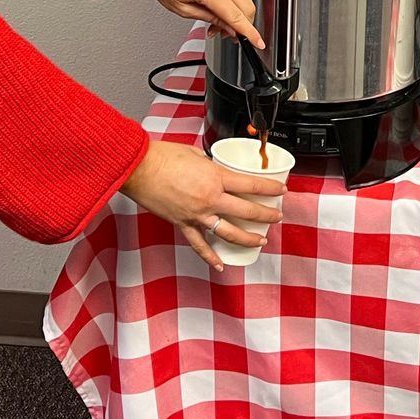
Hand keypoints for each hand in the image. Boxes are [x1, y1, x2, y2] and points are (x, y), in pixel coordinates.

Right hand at [121, 139, 286, 270]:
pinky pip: (199, 245)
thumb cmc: (162, 156)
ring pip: (229, 232)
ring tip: (260, 240)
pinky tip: (220, 265)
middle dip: (266, 215)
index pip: (251, 185)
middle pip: (246, 211)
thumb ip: (210, 165)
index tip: (281, 191)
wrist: (138, 168)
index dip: (270, 189)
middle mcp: (209, 199)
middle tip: (277, 216)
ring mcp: (196, 214)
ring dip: (247, 238)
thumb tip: (217, 168)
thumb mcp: (195, 154)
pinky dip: (210, 257)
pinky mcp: (182, 224)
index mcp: (215, 178)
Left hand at [131, 0, 263, 48]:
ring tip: (217, 22)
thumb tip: (229, 29)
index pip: (236, 15)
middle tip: (226, 34)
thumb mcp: (183, 9)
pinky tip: (220, 8)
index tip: (257, 42)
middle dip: (242, 25)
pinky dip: (233, 2)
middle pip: (247, 7)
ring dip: (237, 14)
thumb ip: (211, 19)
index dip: (249, 32)